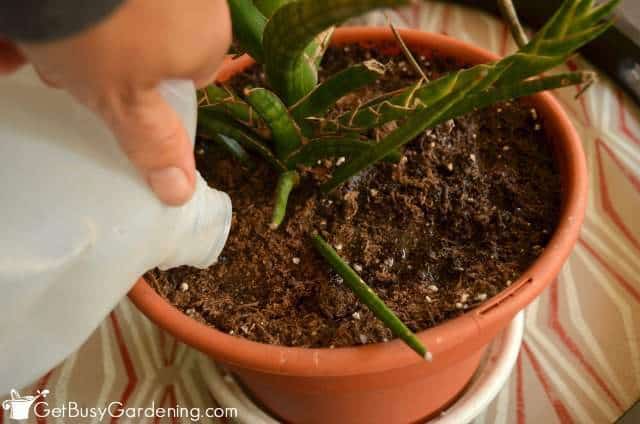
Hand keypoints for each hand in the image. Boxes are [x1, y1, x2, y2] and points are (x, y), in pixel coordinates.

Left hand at [0, 0, 230, 205]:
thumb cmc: (103, 31)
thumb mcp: (121, 98)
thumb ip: (151, 140)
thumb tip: (182, 191)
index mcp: (205, 35)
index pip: (190, 70)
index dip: (148, 86)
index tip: (108, 87)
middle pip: (147, 33)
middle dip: (98, 53)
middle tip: (55, 60)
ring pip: (115, 9)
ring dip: (69, 26)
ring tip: (19, 37)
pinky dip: (64, 2)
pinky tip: (24, 7)